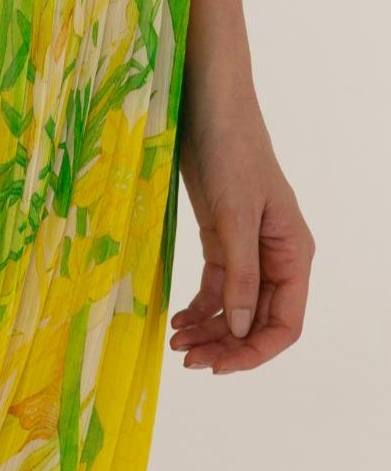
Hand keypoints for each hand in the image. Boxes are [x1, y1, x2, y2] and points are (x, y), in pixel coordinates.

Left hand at [172, 84, 312, 374]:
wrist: (208, 104)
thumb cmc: (232, 152)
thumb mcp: (235, 217)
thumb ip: (240, 275)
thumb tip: (243, 330)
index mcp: (294, 255)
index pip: (286, 323)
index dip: (256, 351)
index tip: (219, 366)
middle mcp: (276, 257)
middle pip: (259, 321)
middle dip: (227, 345)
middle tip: (187, 359)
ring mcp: (247, 247)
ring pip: (235, 306)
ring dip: (210, 329)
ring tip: (176, 343)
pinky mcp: (220, 235)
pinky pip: (216, 285)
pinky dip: (200, 306)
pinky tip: (178, 319)